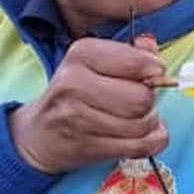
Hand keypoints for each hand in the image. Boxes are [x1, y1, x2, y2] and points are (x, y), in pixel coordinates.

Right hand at [8, 36, 167, 174]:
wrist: (38, 133)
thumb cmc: (76, 93)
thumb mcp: (97, 63)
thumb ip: (130, 52)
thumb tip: (151, 46)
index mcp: (81, 54)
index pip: (136, 62)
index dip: (154, 70)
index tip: (154, 73)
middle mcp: (74, 84)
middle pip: (141, 98)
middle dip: (150, 101)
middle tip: (140, 102)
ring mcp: (76, 118)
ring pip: (141, 125)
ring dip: (149, 124)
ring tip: (136, 119)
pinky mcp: (84, 146)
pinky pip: (138, 147)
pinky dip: (150, 142)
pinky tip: (140, 136)